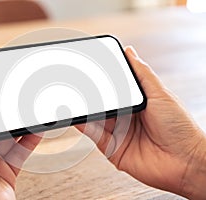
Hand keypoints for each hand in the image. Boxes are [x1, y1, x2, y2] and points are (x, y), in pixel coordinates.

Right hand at [75, 47, 205, 199]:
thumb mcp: (160, 93)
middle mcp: (125, 118)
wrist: (185, 161)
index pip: (113, 89)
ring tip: (73, 99)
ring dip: (85, 110)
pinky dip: (85, 127)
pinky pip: (95, 136)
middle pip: (102, 104)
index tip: (89, 71)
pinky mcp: (112, 149)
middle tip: (76, 85)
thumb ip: (141, 74)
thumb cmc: (180, 126)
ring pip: (95, 119)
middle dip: (89, 96)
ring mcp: (118, 133)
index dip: (101, 81)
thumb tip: (129, 52)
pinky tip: (78, 117)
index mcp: (136, 103)